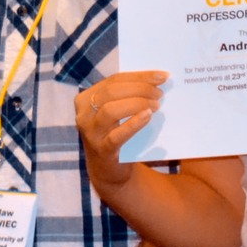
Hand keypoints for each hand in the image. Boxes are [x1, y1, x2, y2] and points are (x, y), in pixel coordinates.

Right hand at [74, 71, 167, 193]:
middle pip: (112, 91)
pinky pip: (117, 135)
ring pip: (111, 110)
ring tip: (156, 105)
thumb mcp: (116, 112)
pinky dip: (134, 123)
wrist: (108, 170)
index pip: (114, 80)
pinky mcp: (102, 150)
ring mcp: (91, 132)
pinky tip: (148, 116)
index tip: (162, 76)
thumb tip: (156, 80)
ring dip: (137, 103)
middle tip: (160, 93)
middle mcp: (84, 114)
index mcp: (86, 98)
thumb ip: (127, 95)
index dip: (140, 76)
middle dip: (140, 88)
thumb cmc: (116, 134)